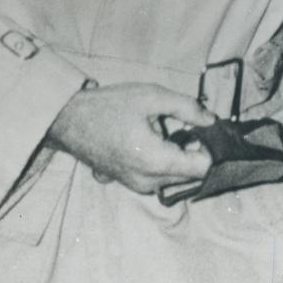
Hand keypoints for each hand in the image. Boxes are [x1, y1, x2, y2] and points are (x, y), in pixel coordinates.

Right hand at [47, 82, 215, 193]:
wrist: (70, 121)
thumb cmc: (110, 106)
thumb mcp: (153, 96)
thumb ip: (187, 108)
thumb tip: (212, 120)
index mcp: (156, 161)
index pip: (202, 168)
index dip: (211, 147)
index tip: (206, 127)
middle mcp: (149, 182)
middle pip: (191, 174)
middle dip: (197, 150)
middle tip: (189, 123)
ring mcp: (138, 186)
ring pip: (177, 176)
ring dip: (181, 155)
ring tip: (167, 128)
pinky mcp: (131, 184)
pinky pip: (161, 177)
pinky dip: (167, 160)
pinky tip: (157, 137)